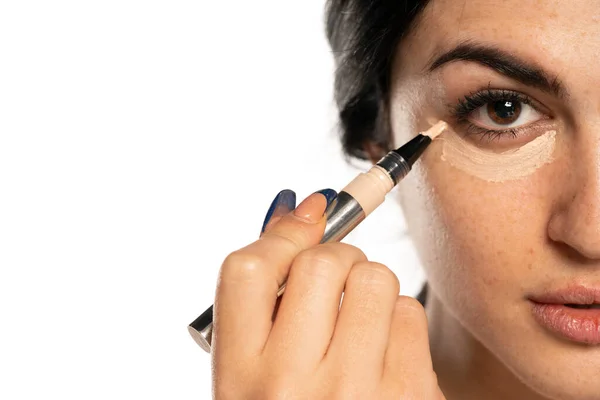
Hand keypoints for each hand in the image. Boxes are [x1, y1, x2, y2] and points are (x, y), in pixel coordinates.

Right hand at [211, 189, 443, 398]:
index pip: (248, 270)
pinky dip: (399, 322)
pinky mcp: (412, 397)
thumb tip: (300, 208)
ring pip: (375, 278)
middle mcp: (293, 386)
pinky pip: (411, 313)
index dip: (281, 234)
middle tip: (335, 280)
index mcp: (240, 378)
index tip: (307, 217)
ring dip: (370, 289)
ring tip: (360, 327)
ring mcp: (357, 393)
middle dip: (335, 258)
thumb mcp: (253, 376)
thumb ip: (264, 303)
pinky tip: (385, 358)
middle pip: (322, 263)